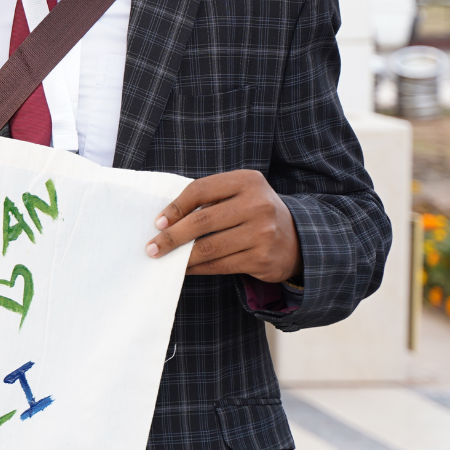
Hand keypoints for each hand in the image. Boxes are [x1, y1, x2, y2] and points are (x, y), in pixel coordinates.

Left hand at [148, 169, 301, 283]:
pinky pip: (220, 265)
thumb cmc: (254, 212)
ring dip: (180, 256)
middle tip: (151, 247)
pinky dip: (197, 268)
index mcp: (248, 181)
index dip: (175, 207)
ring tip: (163, 258)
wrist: (298, 239)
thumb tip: (166, 220)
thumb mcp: (239, 193)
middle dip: (172, 236)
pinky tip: (184, 268)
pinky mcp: (262, 259)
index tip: (158, 222)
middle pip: (202, 221)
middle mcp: (258, 205)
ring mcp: (262, 233)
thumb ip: (209, 198)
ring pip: (209, 247)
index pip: (200, 190)